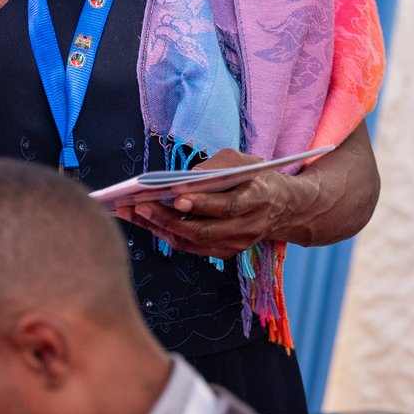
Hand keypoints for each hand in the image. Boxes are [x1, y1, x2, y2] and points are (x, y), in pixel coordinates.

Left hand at [117, 149, 297, 258]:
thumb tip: (182, 180)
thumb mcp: (243, 160)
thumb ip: (216, 167)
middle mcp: (247, 228)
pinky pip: (190, 246)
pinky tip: (144, 220)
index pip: (227, 206)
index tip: (175, 196)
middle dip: (168, 218)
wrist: (283, 207)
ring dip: (159, 227)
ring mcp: (235, 245)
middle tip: (139, 205)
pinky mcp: (223, 252)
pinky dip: (165, 233)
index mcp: (257, 200)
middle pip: (204, 230)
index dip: (201, 203)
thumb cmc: (256, 176)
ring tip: (131, 212)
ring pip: (192, 242)